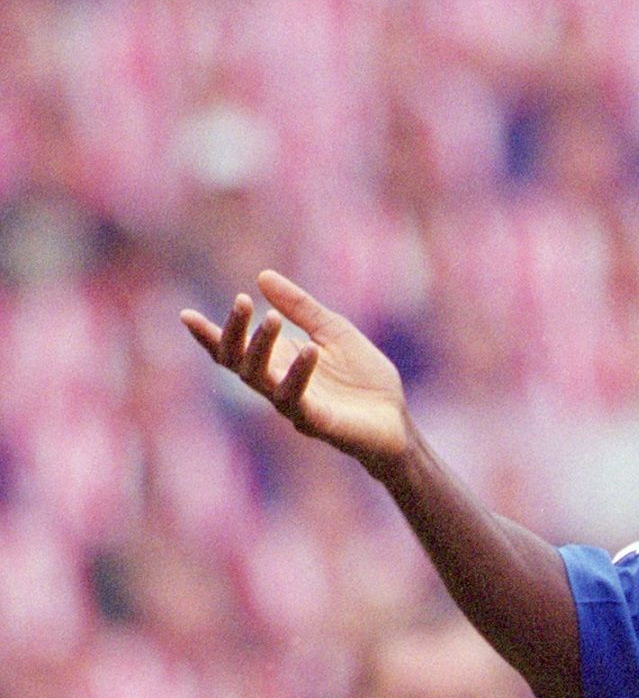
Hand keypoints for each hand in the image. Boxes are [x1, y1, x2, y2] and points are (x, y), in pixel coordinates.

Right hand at [181, 271, 409, 473]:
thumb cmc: (363, 376)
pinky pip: (296, 399)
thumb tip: (263, 276)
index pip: (233, 350)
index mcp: (277, 362)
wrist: (395, 417)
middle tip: (240, 301)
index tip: (185, 315)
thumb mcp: (333, 330)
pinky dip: (299, 373)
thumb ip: (301, 307)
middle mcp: (276, 384)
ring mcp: (292, 405)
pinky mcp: (315, 422)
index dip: (208, 335)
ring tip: (272, 318)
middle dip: (233, 332)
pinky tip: (309, 349)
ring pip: (259, 379)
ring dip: (261, 347)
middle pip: (237, 362)